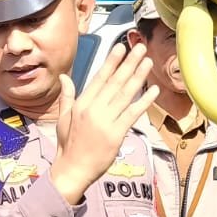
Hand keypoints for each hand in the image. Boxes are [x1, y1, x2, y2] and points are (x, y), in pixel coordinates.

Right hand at [52, 41, 160, 203]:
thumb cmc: (68, 145)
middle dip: (129, 63)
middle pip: (115, 82)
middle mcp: (94, 109)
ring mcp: (106, 121)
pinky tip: (153, 90)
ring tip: (148, 62)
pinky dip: (144, 101)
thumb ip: (67, 96)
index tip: (121, 48)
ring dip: (139, 76)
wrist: (73, 169)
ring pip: (125, 94)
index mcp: (82, 104)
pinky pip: (133, 113)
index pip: (99, 78)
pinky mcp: (116, 134)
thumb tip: (64, 77)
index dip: (111, 62)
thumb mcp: (63, 118)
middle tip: (140, 47)